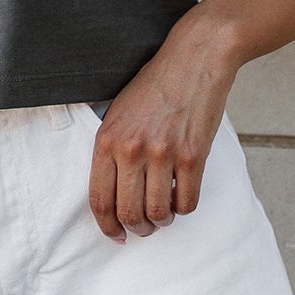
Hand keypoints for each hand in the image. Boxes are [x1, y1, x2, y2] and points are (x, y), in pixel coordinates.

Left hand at [88, 14, 239, 243]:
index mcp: (108, 140)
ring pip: (159, 213)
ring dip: (162, 221)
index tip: (116, 235)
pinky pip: (188, 201)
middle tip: (144, 227)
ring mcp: (163, 154)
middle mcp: (132, 150)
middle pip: (129, 213)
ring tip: (164, 214)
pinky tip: (182, 196)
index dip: (107, 226)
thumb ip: (111, 149)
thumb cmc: (154, 85)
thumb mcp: (117, 112)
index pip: (100, 199)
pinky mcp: (193, 155)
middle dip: (137, 228)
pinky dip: (184, 207)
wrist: (194, 59)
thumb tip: (112, 193)